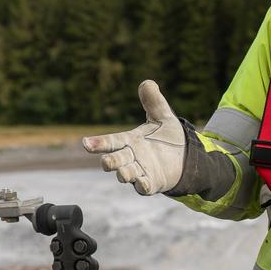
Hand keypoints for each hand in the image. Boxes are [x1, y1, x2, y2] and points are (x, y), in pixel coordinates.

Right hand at [82, 80, 185, 194]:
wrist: (184, 156)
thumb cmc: (167, 137)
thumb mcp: (162, 116)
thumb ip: (153, 102)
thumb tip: (147, 83)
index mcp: (130, 140)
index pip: (111, 141)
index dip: (99, 143)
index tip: (86, 143)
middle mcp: (132, 157)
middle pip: (116, 160)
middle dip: (111, 161)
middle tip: (106, 162)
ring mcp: (140, 171)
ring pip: (127, 174)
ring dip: (124, 174)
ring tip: (123, 173)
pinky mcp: (152, 183)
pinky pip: (145, 186)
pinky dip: (143, 186)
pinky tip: (142, 184)